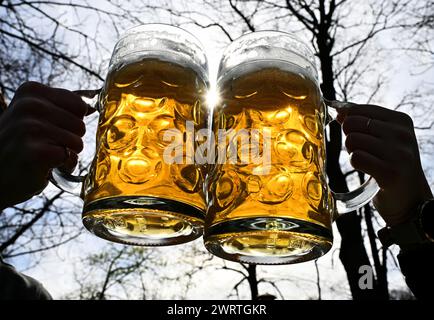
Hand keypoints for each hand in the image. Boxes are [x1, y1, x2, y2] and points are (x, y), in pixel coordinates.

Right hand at [0, 82, 86, 209]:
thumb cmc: (19, 145)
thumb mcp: (33, 116)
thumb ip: (60, 108)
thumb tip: (91, 107)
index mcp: (31, 91)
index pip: (79, 105)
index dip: (71, 122)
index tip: (50, 128)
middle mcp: (29, 105)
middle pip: (80, 125)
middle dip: (68, 139)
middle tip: (44, 145)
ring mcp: (31, 128)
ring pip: (77, 142)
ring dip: (65, 153)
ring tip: (43, 156)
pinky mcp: (36, 152)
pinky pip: (70, 157)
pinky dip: (62, 166)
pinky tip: (44, 166)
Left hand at [337, 103, 432, 225]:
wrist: (411, 200)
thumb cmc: (392, 166)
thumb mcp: (383, 138)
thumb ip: (362, 122)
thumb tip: (339, 111)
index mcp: (401, 120)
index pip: (357, 109)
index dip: (349, 123)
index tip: (360, 136)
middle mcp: (402, 134)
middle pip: (352, 123)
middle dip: (350, 138)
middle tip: (364, 152)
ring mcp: (398, 153)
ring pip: (352, 140)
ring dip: (353, 152)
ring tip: (369, 162)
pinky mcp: (390, 172)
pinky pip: (356, 158)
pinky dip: (356, 165)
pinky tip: (369, 170)